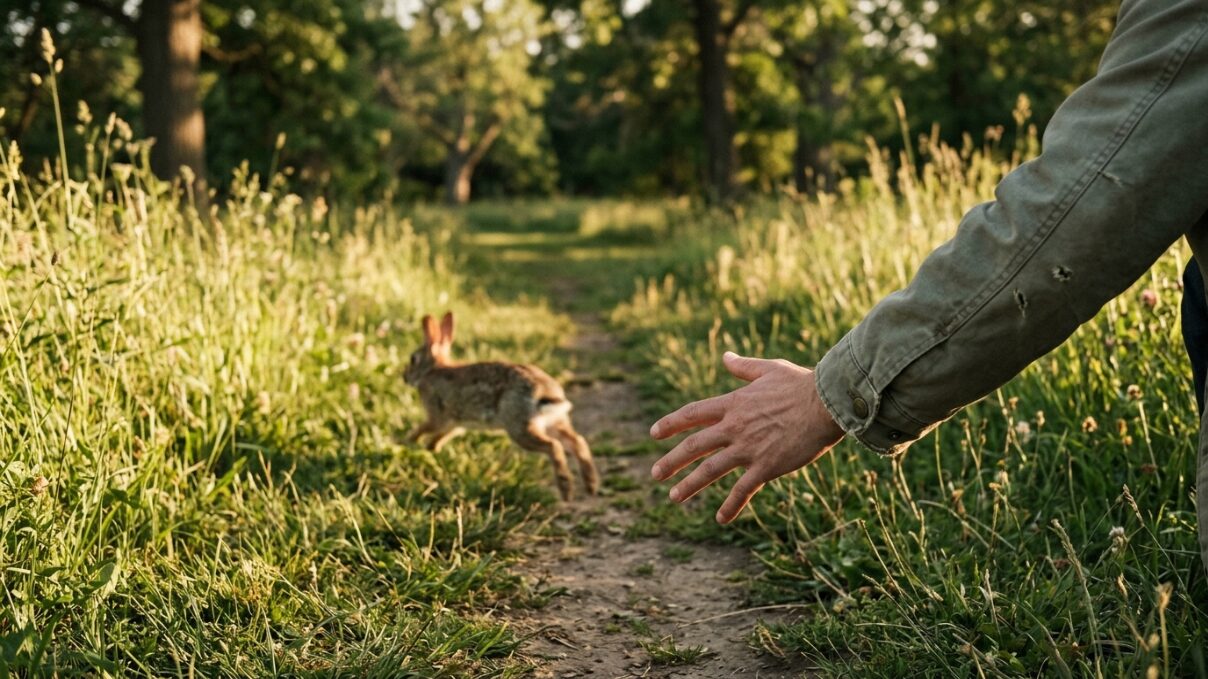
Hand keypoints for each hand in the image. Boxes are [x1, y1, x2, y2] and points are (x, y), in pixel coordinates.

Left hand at [649, 351, 845, 523]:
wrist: (826, 404)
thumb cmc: (801, 384)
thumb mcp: (769, 369)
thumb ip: (743, 367)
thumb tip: (725, 356)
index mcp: (733, 404)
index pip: (692, 414)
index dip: (670, 424)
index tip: (654, 433)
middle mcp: (734, 427)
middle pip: (693, 445)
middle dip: (671, 461)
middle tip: (655, 474)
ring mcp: (747, 448)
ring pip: (709, 470)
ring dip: (689, 485)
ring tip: (674, 497)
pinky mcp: (765, 467)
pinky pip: (742, 490)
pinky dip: (730, 505)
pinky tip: (720, 518)